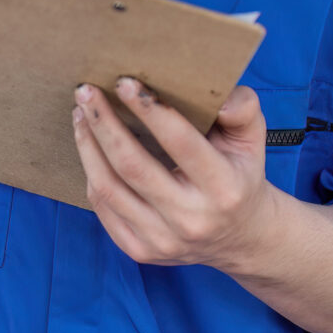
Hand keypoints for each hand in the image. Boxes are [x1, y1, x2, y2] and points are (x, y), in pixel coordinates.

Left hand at [72, 79, 279, 271]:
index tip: (123, 81)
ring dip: (88, 145)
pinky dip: (91, 173)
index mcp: (224, 189)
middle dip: (103, 123)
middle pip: (132, 165)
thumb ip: (243, 110)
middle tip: (86, 91)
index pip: (180, 143)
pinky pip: (103, 207)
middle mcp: (192, 219)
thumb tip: (221, 100)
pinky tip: (89, 147)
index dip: (149, 109)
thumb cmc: (240, 176)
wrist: (240, 238)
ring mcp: (163, 240)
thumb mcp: (252, 141)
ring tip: (81, 113)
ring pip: (108, 187)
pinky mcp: (140, 251)